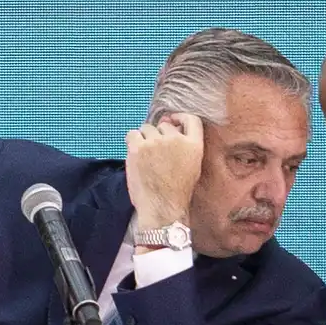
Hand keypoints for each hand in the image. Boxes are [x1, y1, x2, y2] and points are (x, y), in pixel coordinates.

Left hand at [126, 113, 204, 228]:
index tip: (172, 120)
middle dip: (158, 136)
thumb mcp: (192, 166)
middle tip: (155, 154)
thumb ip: (185, 146)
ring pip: (146, 129)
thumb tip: (171, 126)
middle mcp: (176, 139)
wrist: (162, 208)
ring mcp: (156, 142)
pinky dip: (132, 142)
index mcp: (193, 145)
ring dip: (144, 139)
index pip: (191, 119)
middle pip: (163, 125)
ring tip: (145, 158)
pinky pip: (132, 134)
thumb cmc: (176, 191)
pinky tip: (135, 155)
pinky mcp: (138, 147)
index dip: (179, 117)